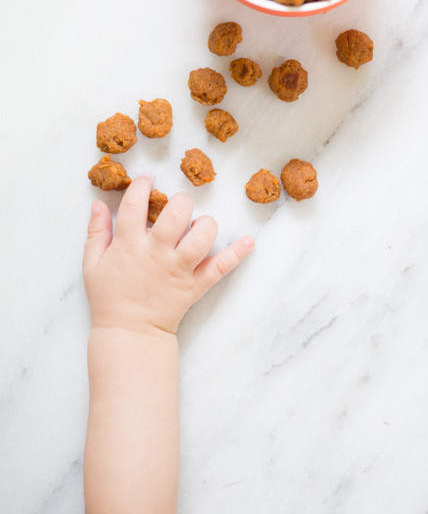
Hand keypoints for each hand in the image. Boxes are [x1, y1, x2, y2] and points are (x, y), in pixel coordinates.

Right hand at [83, 176, 253, 334]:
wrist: (128, 334)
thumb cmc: (109, 297)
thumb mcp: (92, 263)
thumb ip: (96, 232)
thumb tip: (98, 203)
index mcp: (128, 245)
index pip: (135, 205)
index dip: (142, 186)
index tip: (146, 180)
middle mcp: (157, 254)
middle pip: (176, 215)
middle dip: (180, 202)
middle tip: (177, 205)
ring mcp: (179, 269)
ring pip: (201, 237)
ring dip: (205, 225)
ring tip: (198, 225)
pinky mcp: (195, 285)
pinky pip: (220, 267)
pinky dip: (237, 253)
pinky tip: (248, 240)